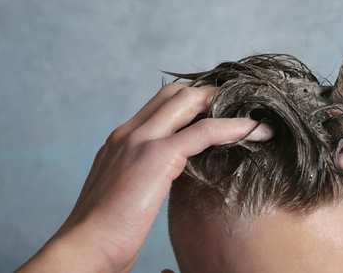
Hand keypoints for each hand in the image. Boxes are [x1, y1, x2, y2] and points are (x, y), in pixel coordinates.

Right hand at [18, 83, 272, 272]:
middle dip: (210, 93)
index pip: (159, 103)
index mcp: (120, 141)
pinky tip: (258, 130)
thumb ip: (139, 182)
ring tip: (255, 112)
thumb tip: (155, 189)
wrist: (83, 250)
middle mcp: (129, 133)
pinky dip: (236, 127)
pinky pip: (206, 130)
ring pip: (190, 100)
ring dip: (225, 102)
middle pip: (175, 92)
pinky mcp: (156, 156)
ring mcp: (140, 140)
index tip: (219, 109)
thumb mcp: (121, 198)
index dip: (192, 99)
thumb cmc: (102, 238)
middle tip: (241, 103)